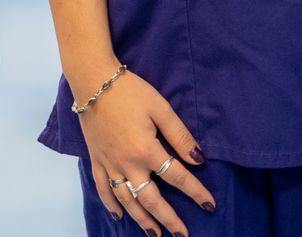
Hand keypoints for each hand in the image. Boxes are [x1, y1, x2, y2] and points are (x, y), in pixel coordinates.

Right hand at [74, 69, 214, 236]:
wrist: (92, 79)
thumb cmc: (129, 90)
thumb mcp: (160, 108)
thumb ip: (180, 136)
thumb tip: (199, 160)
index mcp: (147, 150)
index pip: (177, 177)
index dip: (196, 192)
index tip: (209, 205)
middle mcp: (128, 163)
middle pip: (151, 199)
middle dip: (169, 219)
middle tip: (182, 234)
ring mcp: (110, 163)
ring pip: (127, 200)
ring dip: (142, 219)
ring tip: (155, 234)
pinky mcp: (96, 159)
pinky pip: (103, 188)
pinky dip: (111, 205)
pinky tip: (119, 216)